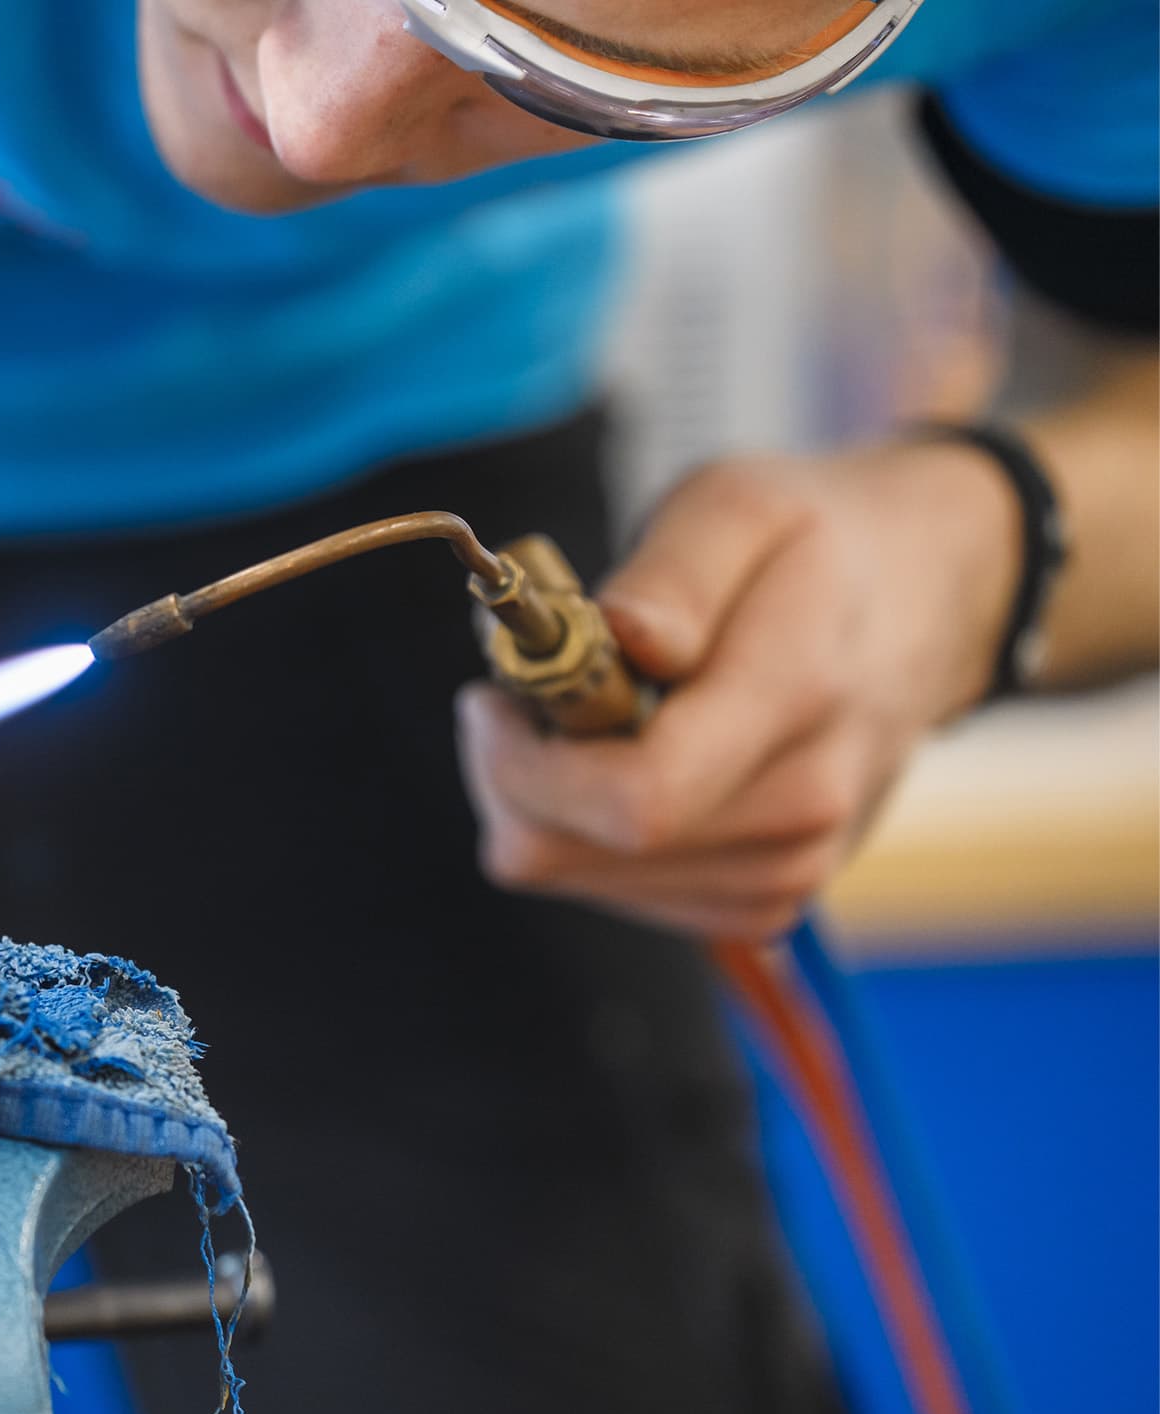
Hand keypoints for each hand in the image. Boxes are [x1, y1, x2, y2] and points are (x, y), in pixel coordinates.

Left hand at [457, 443, 1020, 939]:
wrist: (924, 600)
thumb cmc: (809, 543)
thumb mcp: (737, 506)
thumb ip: (672, 575)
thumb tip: (624, 635)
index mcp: (793, 701)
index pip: (629, 799)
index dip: (520, 760)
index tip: (493, 695)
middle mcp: (801, 809)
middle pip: (572, 852)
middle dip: (514, 773)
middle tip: (528, 697)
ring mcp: (788, 870)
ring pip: (577, 875)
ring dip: (550, 800)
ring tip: (596, 716)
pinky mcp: (766, 902)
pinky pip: (616, 893)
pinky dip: (591, 833)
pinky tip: (629, 762)